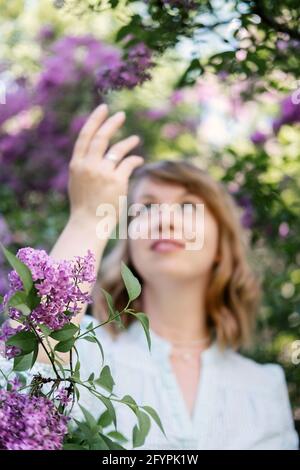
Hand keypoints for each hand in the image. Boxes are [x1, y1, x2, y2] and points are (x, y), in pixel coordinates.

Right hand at [68, 104, 142, 223]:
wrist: (89, 223)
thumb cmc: (84, 204)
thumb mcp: (77, 181)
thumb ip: (84, 165)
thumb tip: (95, 151)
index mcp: (76, 164)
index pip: (85, 136)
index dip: (94, 120)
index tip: (103, 109)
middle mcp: (88, 166)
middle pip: (101, 137)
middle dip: (112, 123)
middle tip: (120, 114)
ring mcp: (103, 173)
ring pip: (117, 150)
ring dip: (128, 142)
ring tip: (135, 139)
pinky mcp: (117, 181)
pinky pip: (129, 163)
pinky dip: (135, 159)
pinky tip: (138, 160)